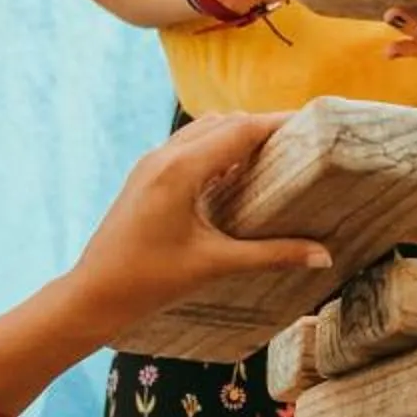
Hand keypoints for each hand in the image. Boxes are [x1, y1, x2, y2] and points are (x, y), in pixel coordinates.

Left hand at [61, 113, 333, 330]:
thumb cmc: (149, 282)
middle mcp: (164, 156)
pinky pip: (188, 145)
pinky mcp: (145, 175)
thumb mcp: (215, 265)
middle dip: (263, 126)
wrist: (92, 294)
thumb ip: (272, 255)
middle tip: (301, 142)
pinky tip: (236, 174)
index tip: (313, 123)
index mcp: (180, 170)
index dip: (278, 123)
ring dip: (238, 134)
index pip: (240, 129)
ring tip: (274, 155)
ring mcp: (151, 163)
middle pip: (225, 121)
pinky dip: (217, 148)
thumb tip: (324, 255)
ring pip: (204, 129)